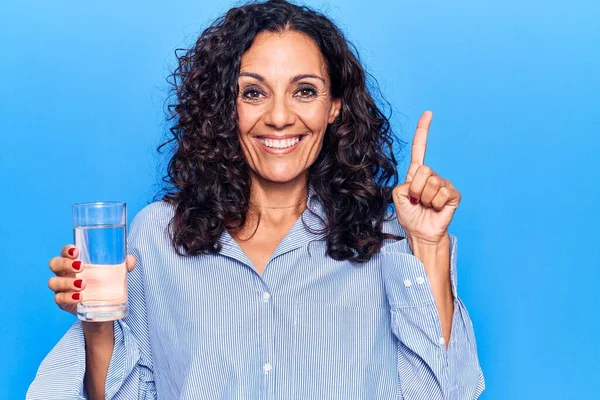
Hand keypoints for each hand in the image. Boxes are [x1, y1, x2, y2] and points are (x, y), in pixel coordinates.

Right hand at [48, 245, 135, 316]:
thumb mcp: (114, 273)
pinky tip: (79, 297)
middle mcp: (64, 273)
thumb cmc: (104, 283)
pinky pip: (58, 299)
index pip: (64, 252)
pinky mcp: (63, 302)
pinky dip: (68, 297)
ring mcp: (61, 288)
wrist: (102, 308)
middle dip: (65, 263)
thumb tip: (131, 259)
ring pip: (53, 282)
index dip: (66, 250)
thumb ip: (123, 265)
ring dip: (67, 282)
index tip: (76, 251)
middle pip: (54, 264)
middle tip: (81, 266)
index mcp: (73, 262)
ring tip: (83, 285)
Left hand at [392, 111, 460, 244]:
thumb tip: (417, 184)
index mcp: (416, 173)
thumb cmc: (410, 215)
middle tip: (416, 200)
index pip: (420, 149)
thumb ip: (402, 185)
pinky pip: (443, 193)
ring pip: (432, 184)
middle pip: (423, 170)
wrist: (420, 232)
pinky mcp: (453, 194)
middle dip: (416, 189)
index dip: (423, 131)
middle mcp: (431, 175)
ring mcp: (443, 184)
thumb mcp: (397, 198)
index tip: (428, 114)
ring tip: (425, 206)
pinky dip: (436, 204)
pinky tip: (436, 209)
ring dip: (425, 199)